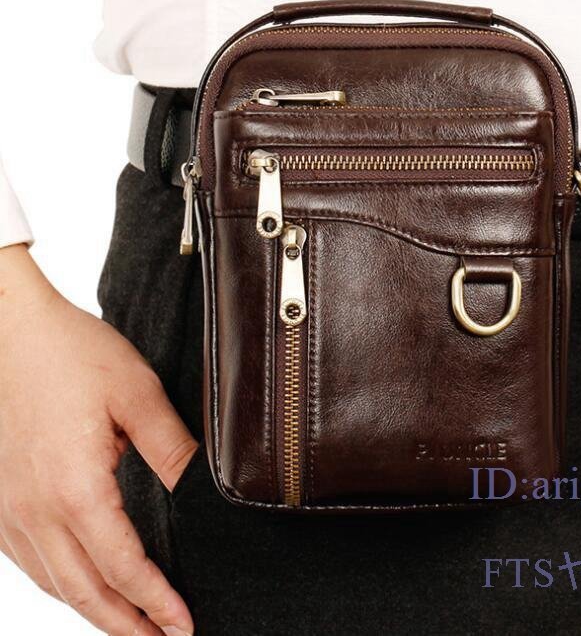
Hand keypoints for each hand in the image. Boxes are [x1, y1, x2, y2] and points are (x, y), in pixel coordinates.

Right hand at [0, 245, 195, 635]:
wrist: (11, 331)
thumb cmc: (72, 354)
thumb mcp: (137, 396)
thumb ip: (172, 450)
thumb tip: (203, 494)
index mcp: (74, 489)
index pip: (123, 568)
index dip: (157, 602)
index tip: (186, 624)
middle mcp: (35, 511)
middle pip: (85, 591)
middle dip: (128, 626)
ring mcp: (11, 510)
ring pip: (55, 583)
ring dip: (96, 612)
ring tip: (133, 628)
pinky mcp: (1, 501)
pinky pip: (32, 562)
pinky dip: (64, 586)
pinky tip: (84, 588)